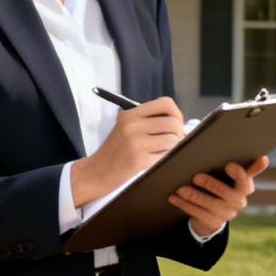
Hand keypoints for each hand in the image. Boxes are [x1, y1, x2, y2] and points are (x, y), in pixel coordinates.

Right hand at [70, 96, 185, 205]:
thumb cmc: (116, 150)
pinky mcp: (140, 160)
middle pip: (173, 123)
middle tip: (173, 141)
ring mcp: (136, 143)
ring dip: (175, 147)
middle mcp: (132, 126)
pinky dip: (168, 158)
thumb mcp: (126, 127)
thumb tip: (179, 121)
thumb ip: (148, 120)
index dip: (176, 114)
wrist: (96, 172)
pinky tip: (157, 160)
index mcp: (130, 115)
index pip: (166, 104)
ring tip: (164, 151)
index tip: (174, 124)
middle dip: (179, 133)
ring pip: (174, 139)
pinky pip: (167, 155)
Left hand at [169, 156, 269, 238]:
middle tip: (196, 176)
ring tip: (180, 189)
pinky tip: (174, 197)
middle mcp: (239, 202)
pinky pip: (198, 214)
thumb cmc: (222, 185)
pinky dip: (184, 205)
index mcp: (245, 188)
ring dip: (195, 196)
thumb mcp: (232, 177)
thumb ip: (246, 168)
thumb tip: (264, 158)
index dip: (239, 174)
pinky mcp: (213, 222)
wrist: (214, 212)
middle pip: (228, 194)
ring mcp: (227, 214)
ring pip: (210, 205)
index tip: (229, 165)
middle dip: (212, 185)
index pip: (245, 181)